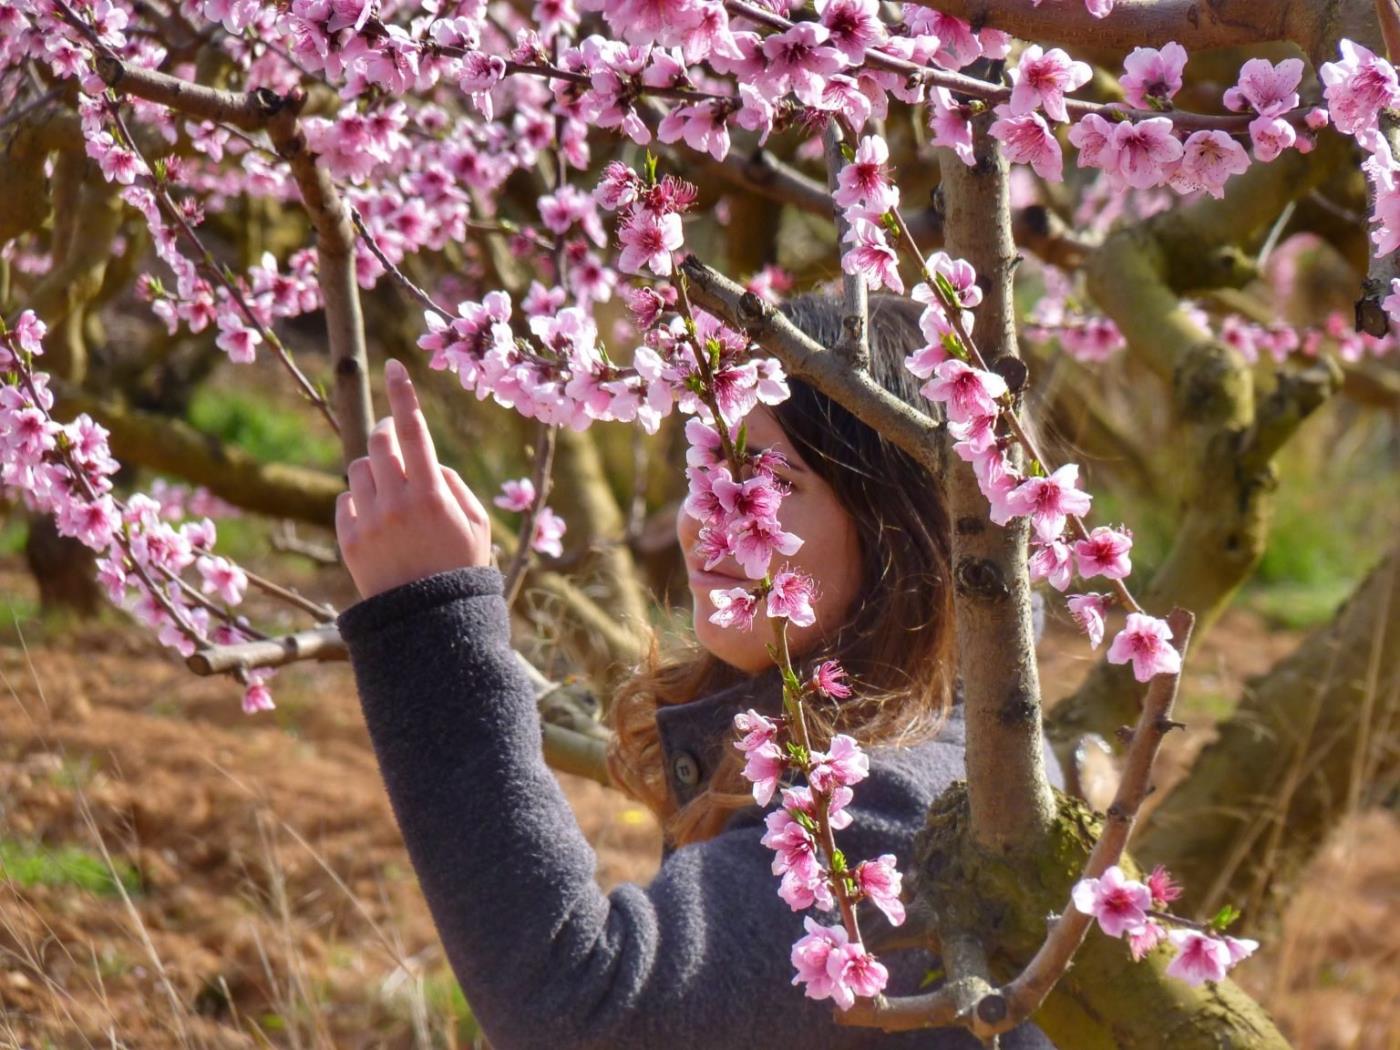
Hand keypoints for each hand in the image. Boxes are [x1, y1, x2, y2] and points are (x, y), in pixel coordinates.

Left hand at [336, 359, 491, 600]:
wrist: (428, 625)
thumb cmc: (460, 569)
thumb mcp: (476, 524)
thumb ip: (451, 483)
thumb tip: (423, 459)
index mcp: (432, 496)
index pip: (415, 430)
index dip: (404, 393)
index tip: (394, 365)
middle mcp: (396, 504)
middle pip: (379, 442)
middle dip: (388, 436)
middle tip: (399, 445)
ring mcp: (368, 523)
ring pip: (359, 469)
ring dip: (376, 472)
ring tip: (394, 499)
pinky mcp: (348, 541)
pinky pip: (345, 500)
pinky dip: (361, 502)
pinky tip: (380, 525)